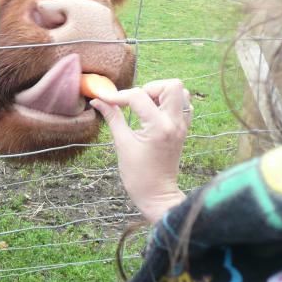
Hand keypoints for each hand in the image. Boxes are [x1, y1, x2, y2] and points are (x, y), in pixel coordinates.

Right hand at [90, 79, 191, 222]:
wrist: (157, 195)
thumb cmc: (138, 175)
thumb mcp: (122, 144)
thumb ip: (112, 117)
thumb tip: (98, 101)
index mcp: (159, 127)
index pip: (138, 96)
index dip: (118, 95)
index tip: (104, 99)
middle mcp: (175, 123)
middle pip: (171, 85)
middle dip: (150, 87)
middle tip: (135, 102)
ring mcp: (182, 126)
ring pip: (181, 92)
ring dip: (161, 94)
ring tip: (146, 107)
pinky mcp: (184, 130)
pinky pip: (184, 105)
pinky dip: (170, 103)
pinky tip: (155, 114)